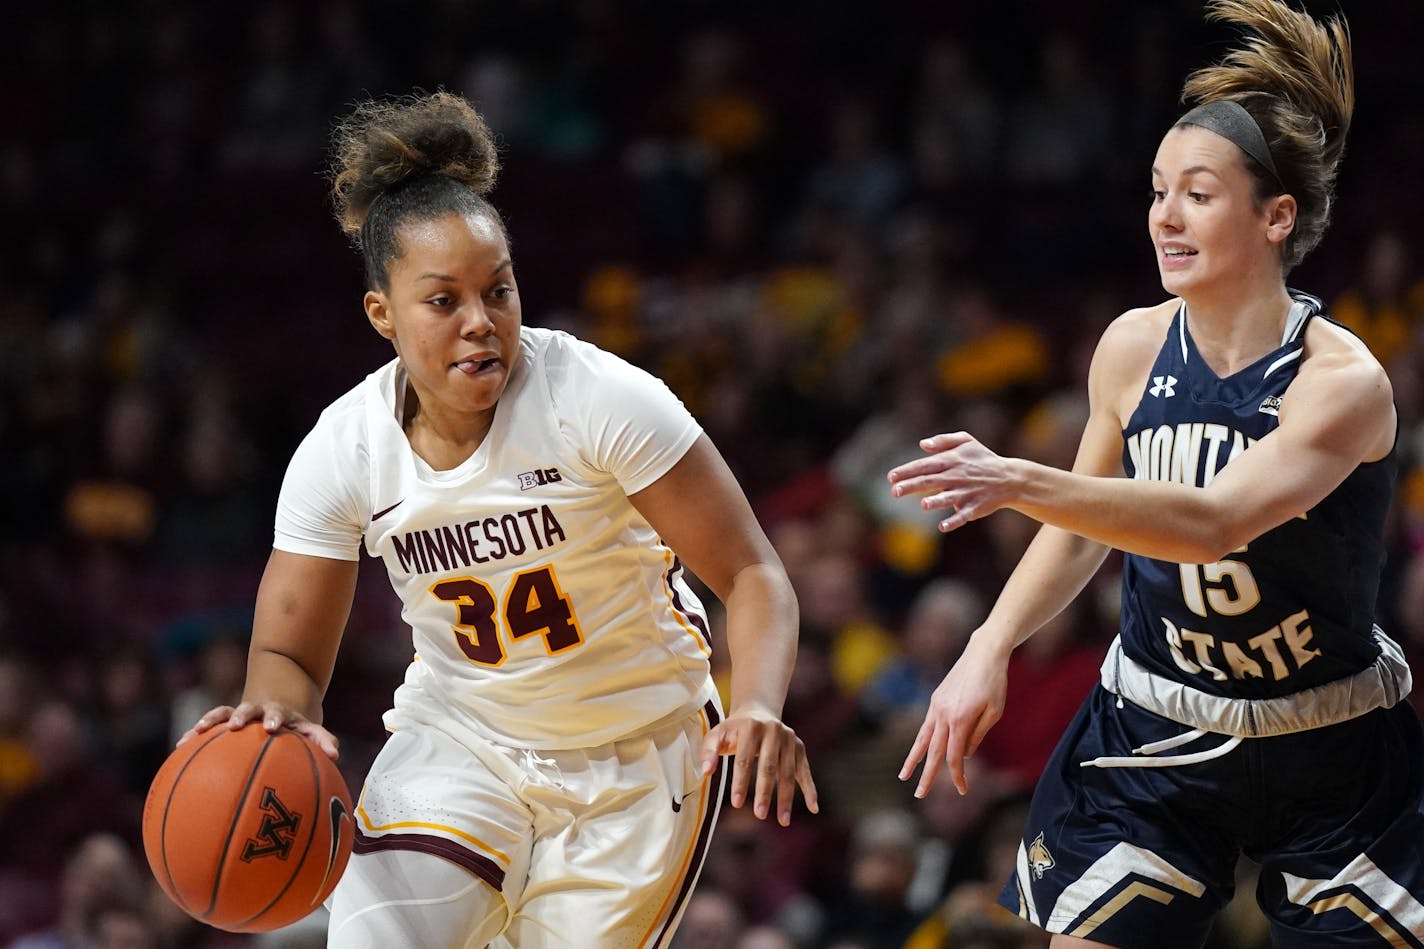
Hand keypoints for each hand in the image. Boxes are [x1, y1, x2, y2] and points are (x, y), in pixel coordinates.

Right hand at [177, 701, 339, 759]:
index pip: (279, 713)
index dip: (275, 718)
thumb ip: (322, 739)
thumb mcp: (311, 728)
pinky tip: (179, 746)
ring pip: (223, 712)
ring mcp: (240, 713)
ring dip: (211, 721)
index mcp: (281, 713)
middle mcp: (258, 710)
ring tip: (194, 733)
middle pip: (249, 708)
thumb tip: (336, 755)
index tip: (271, 727)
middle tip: (234, 724)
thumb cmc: (297, 724)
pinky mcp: (226, 718)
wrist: (282, 696)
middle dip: (242, 715)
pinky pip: (208, 724)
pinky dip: (195, 733)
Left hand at [699, 705, 818, 825]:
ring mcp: (789, 738)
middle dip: (765, 792)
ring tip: (783, 821)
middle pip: (769, 766)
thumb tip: (705, 772)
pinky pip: (805, 770)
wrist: (758, 712)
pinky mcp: (799, 747)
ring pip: (788, 772)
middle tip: (760, 815)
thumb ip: (708, 751)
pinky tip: (813, 808)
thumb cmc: (734, 730)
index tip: (736, 804)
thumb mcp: (717, 734)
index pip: (744, 759)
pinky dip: (810, 789)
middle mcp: (773, 730)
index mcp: (751, 727)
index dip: (740, 782)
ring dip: (786, 797)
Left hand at [887, 432, 1016, 531]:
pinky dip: (953, 521)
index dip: (907, 471)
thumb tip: (923, 445)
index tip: (891, 477)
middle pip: (931, 481)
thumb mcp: (966, 441)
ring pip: (948, 498)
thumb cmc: (983, 458)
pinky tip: (942, 526)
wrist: (1010, 478)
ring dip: (935, 501)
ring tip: (923, 504)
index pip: (925, 465)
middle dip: (912, 486)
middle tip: (894, 492)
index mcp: (952, 460)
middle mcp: (957, 476)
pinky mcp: (974, 507)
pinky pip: (963, 516)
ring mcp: (966, 493)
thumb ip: (943, 440)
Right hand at [899, 635, 1008, 796]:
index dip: (957, 776)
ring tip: (903, 776)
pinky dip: (921, 740)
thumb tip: (964, 755)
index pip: (955, 757)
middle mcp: (944, 715)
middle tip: (919, 795)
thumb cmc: (995, 682)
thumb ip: (978, 736)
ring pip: (922, 739)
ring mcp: (936, 706)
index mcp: (960, 720)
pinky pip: (926, 725)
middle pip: (932, 752)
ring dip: (913, 759)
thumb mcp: (994, 712)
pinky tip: (919, 750)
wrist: (983, 653)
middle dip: (926, 776)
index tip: (963, 790)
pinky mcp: (935, 699)